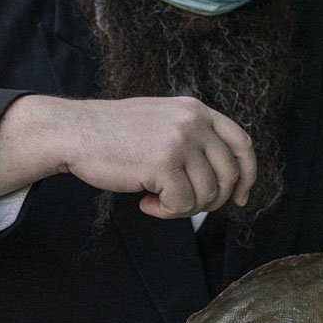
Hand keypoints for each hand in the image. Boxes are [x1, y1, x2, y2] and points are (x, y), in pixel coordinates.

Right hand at [48, 96, 256, 218]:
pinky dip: (165, 212)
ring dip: (182, 208)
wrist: (74, 132)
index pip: (242, 143)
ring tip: (156, 199)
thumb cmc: (112, 135)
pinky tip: (145, 202)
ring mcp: (181, 141)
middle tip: (181, 204)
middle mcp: (194, 121)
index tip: (241, 198)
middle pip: (229, 176)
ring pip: (207, 195)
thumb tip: (224, 181)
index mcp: (196, 110)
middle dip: (211, 201)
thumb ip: (192, 139)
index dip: (248, 175)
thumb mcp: (162, 123)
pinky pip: (182, 205)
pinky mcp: (164, 163)